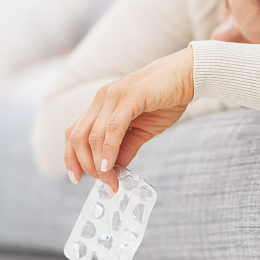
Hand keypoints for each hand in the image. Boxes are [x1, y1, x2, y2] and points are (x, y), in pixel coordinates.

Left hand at [64, 47, 193, 191]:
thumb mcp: (143, 130)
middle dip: (86, 165)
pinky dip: (109, 150)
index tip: (76, 179)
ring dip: (99, 164)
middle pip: (78, 137)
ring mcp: (113, 95)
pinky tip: (111, 166)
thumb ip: (126, 148)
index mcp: (101, 104)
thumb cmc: (167, 99)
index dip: (71, 158)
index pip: (75, 133)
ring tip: (110, 181)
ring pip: (93, 135)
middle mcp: (102, 98)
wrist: (188, 75)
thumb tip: (114, 170)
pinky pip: (113, 128)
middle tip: (104, 183)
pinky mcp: (129, 96)